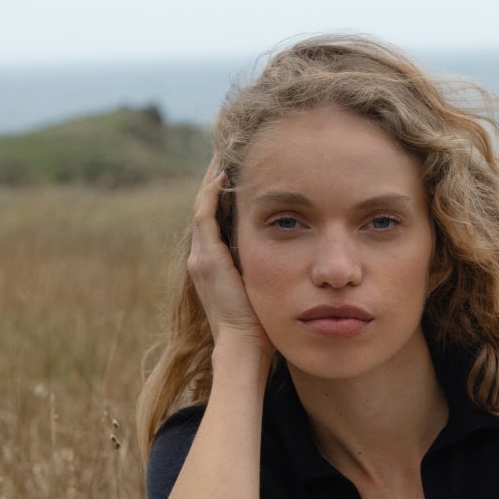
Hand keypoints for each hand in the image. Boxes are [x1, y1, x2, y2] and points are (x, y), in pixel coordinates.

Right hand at [187, 156, 272, 360]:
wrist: (244, 346)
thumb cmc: (261, 327)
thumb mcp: (266, 288)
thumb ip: (270, 268)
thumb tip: (297, 253)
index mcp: (214, 265)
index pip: (215, 220)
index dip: (223, 196)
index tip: (239, 174)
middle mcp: (202, 258)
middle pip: (206, 207)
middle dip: (215, 180)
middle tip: (227, 152)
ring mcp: (201, 256)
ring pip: (202, 205)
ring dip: (211, 179)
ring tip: (222, 153)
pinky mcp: (207, 257)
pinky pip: (204, 214)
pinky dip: (211, 192)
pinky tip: (223, 174)